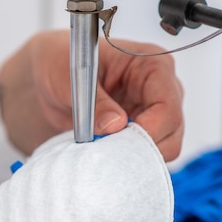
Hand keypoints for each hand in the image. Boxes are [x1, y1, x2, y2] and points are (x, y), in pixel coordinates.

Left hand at [0, 30, 183, 160]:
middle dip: (142, 147)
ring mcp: (154, 112)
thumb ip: (95, 102)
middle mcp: (160, 88)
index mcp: (151, 64)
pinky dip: (127, 159)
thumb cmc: (62, 62)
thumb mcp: (72, 77)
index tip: (121, 142)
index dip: (149, 130)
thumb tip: (115, 126)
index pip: (167, 105)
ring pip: (164, 147)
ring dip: (134, 155)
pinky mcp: (142, 130)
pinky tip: (105, 150)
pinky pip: (146, 155)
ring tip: (103, 147)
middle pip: (172, 131)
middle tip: (109, 150)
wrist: (49, 76)